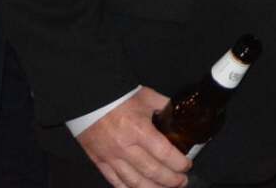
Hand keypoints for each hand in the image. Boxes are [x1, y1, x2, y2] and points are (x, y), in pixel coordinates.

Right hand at [74, 87, 191, 187]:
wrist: (88, 98)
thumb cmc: (119, 96)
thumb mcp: (148, 97)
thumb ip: (164, 107)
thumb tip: (175, 118)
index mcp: (140, 130)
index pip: (164, 154)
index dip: (178, 163)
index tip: (187, 165)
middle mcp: (126, 147)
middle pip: (152, 171)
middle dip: (171, 180)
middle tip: (182, 181)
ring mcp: (111, 157)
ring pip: (134, 182)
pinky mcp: (99, 162)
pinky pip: (115, 181)